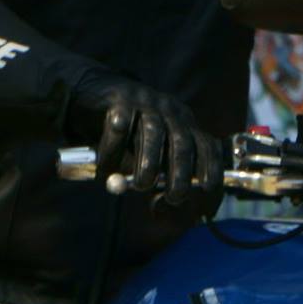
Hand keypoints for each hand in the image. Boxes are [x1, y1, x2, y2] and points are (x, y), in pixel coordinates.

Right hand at [68, 72, 224, 209]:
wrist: (90, 95)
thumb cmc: (125, 134)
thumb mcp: (146, 155)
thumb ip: (156, 178)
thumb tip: (161, 208)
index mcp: (183, 123)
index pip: (206, 145)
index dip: (212, 168)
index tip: (207, 190)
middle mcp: (168, 110)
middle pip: (182, 142)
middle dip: (181, 173)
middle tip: (174, 197)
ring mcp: (144, 101)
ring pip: (153, 133)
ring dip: (149, 164)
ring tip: (140, 185)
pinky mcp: (118, 98)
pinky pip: (119, 127)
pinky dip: (113, 152)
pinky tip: (105, 170)